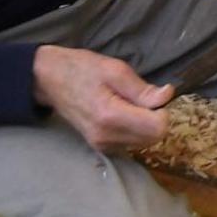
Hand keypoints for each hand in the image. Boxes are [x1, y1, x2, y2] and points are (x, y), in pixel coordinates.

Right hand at [32, 45, 171, 152]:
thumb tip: (167, 96)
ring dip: (146, 124)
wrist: (49, 80)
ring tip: (128, 103)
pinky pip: (131, 143)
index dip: (163, 112)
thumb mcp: (115, 70)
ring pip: (144, 142)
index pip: (157, 128)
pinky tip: (123, 113)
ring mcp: (102, 145)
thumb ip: (142, 89)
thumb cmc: (82, 69)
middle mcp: (106, 137)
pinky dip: (135, 129)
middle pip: (154, 138)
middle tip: (141, 97)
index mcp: (110, 116)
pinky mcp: (101, 147)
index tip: (154, 96)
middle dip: (156, 118)